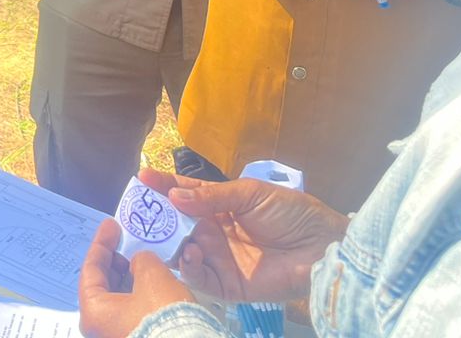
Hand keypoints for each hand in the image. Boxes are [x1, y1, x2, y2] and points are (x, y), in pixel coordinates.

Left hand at [78, 218, 194, 337]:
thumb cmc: (165, 318)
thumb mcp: (152, 276)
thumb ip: (141, 260)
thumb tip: (141, 262)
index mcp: (94, 313)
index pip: (90, 269)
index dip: (102, 243)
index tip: (111, 227)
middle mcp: (100, 328)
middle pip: (102, 285)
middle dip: (116, 261)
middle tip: (126, 243)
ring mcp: (117, 334)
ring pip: (118, 299)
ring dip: (129, 277)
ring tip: (143, 260)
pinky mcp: (136, 337)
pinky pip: (131, 311)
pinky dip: (138, 293)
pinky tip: (152, 282)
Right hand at [141, 168, 346, 304]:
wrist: (322, 248)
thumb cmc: (291, 213)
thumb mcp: (250, 193)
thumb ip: (211, 196)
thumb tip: (174, 197)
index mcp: (220, 206)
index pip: (185, 194)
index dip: (164, 185)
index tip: (141, 177)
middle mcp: (215, 232)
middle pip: (177, 224)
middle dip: (158, 218)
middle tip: (138, 213)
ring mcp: (219, 259)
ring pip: (182, 251)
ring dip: (169, 243)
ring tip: (163, 234)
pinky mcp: (227, 285)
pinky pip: (199, 277)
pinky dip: (188, 268)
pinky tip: (189, 254)